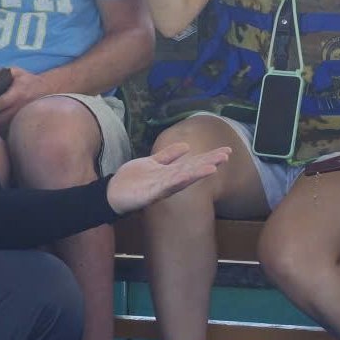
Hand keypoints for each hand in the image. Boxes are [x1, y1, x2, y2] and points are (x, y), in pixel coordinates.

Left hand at [0, 65, 52, 133]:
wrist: (46, 88)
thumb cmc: (27, 79)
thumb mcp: (15, 71)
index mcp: (17, 93)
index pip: (0, 103)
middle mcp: (20, 106)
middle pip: (1, 118)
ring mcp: (22, 115)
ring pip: (4, 125)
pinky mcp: (23, 120)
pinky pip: (9, 128)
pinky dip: (0, 128)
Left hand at [107, 140, 231, 214]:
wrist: (113, 193)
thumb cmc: (133, 180)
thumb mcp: (152, 163)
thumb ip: (169, 156)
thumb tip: (186, 146)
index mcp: (170, 173)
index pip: (193, 163)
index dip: (209, 157)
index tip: (225, 151)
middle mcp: (169, 181)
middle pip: (192, 170)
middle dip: (209, 163)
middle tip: (227, 155)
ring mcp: (160, 188)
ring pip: (182, 178)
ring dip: (197, 173)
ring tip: (213, 167)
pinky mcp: (150, 194)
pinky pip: (165, 187)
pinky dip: (176, 181)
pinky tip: (186, 176)